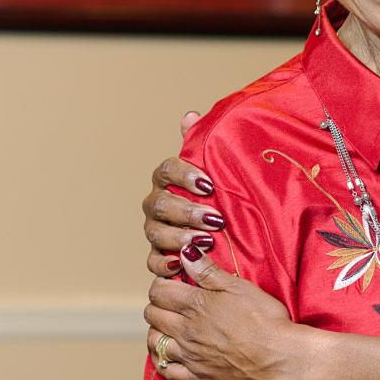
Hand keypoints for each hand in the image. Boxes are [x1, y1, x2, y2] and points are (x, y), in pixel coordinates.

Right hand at [143, 111, 225, 277]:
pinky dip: (164, 264)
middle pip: (161, 205)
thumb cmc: (221, 196)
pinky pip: (152, 263)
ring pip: (155, 233)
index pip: (167, 170)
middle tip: (215, 219)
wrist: (227, 234)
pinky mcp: (160, 257)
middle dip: (187, 212)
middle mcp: (158, 204)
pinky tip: (179, 265)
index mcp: (169, 179)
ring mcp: (156, 231)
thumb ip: (202, 144)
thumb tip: (190, 114)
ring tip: (205, 242)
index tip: (209, 184)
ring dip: (179, 238)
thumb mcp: (218, 170)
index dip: (184, 176)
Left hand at [145, 245, 296, 379]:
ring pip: (154, 341)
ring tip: (169, 324)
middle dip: (158, 304)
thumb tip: (185, 253)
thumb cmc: (266, 318)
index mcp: (196, 305)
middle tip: (172, 301)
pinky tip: (167, 353)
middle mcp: (186, 330)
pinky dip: (161, 360)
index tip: (172, 282)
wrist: (280, 356)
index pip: (159, 291)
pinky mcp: (197, 377)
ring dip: (156, 330)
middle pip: (152, 314)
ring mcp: (190, 356)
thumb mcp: (240, 287)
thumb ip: (208, 271)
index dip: (162, 283)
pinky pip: (166, 370)